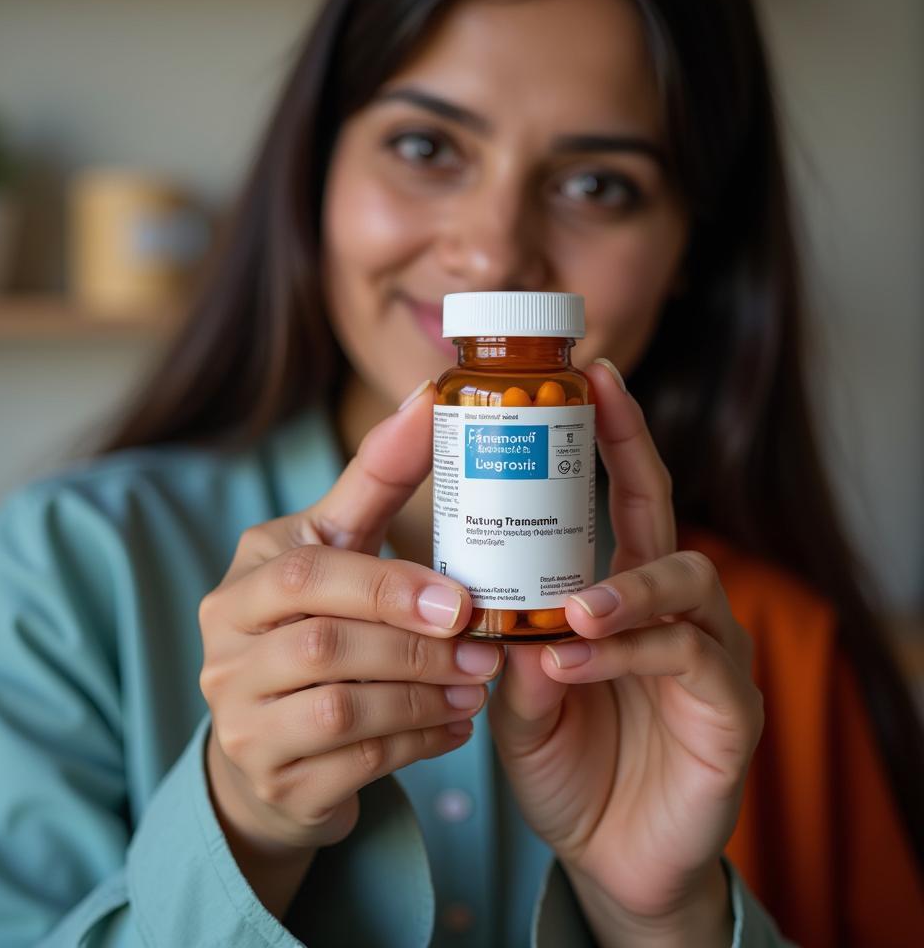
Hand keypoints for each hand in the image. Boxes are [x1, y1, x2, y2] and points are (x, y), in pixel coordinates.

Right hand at [198, 381, 503, 912]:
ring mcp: (241, 720)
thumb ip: (378, 479)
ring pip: (342, 708)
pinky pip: (355, 765)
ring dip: (425, 696)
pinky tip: (456, 726)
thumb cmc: (314, 621)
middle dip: (415, 648)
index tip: (460, 597)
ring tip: (480, 683)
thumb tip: (431, 394)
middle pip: (324, 644)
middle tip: (486, 647)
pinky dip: (416, 743)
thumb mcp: (335, 547)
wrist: (271, 739)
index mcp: (246, 579)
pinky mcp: (273, 778)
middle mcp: (225, 648)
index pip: (307, 571)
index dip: (386, 584)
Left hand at [488, 360, 763, 945]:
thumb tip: (506, 617)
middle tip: (600, 400)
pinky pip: (688, 661)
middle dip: (633, 450)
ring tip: (572, 607)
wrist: (608, 858)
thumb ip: (514, 652)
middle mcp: (673, 611)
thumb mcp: (521, 699)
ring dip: (627, 586)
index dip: (613, 437)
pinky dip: (630, 654)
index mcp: (621, 595)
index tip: (588, 377)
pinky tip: (576, 661)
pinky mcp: (729, 712)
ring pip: (688, 584)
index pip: (622, 501)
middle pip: (664, 513)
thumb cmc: (565, 761)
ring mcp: (710, 656)